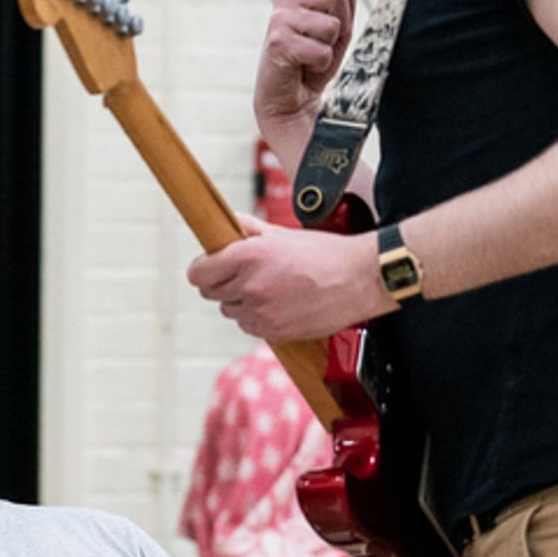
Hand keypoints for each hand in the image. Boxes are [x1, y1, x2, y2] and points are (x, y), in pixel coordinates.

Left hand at [186, 215, 386, 342]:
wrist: (359, 280)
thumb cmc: (324, 253)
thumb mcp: (281, 233)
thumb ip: (247, 228)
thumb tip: (224, 224)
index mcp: (248, 256)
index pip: (198, 273)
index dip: (202, 269)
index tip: (209, 266)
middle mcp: (250, 286)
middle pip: (210, 293)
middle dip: (221, 283)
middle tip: (243, 274)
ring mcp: (261, 313)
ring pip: (230, 311)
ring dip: (240, 302)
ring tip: (268, 288)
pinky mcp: (274, 332)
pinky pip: (249, 327)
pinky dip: (257, 318)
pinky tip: (278, 304)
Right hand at [254, 0, 384, 165]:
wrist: (287, 100)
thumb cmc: (312, 65)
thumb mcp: (335, 33)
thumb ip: (341, 5)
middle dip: (342, 24)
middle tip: (325, 45)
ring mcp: (281, 18)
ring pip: (331, 24)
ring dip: (330, 47)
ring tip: (313, 58)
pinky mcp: (277, 41)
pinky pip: (320, 49)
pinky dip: (320, 65)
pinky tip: (303, 68)